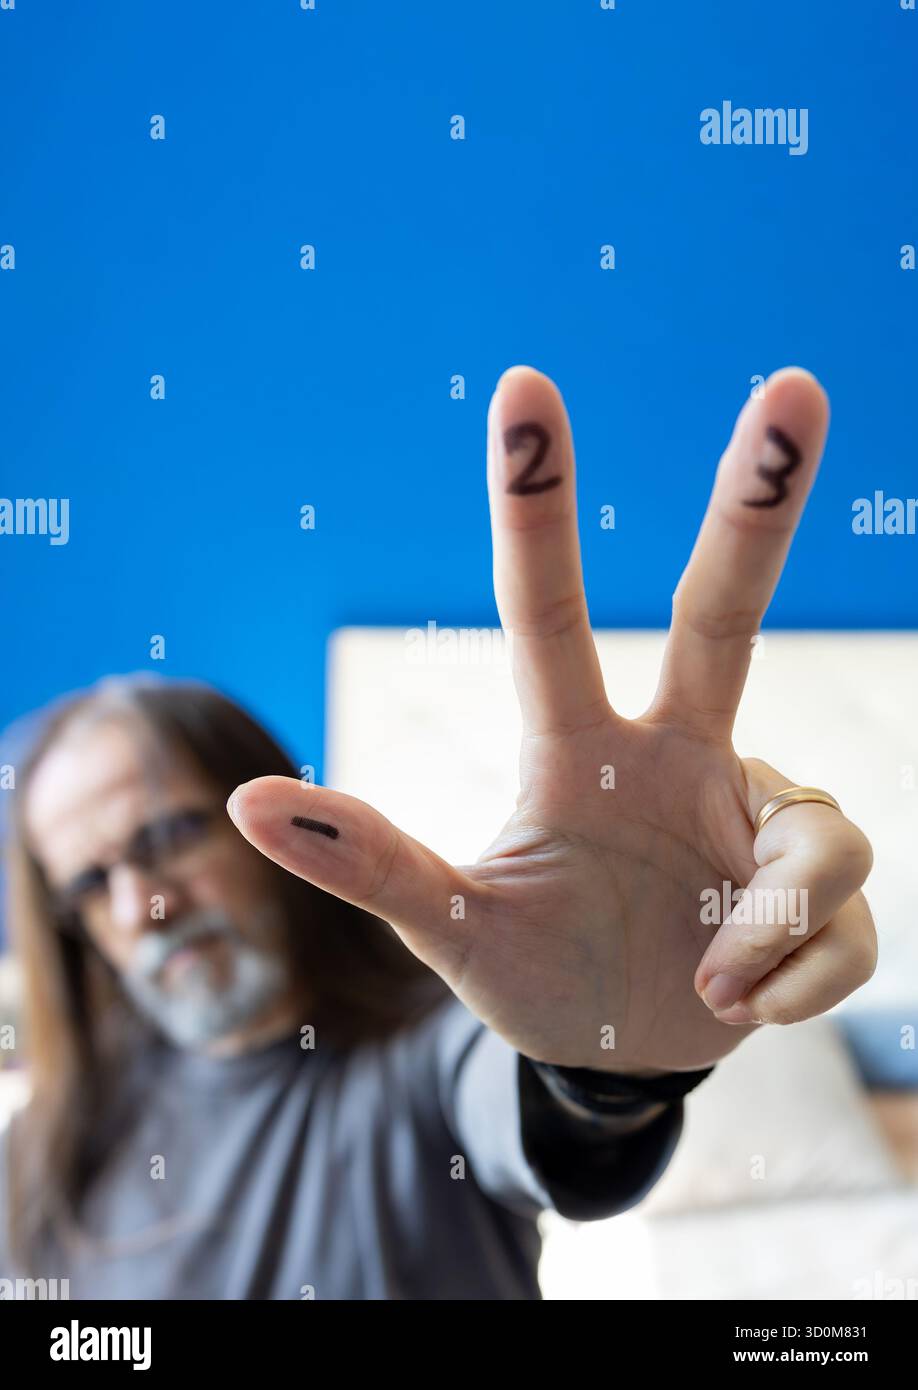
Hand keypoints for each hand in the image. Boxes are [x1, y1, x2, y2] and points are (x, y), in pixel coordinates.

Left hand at [227, 366, 876, 1073]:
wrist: (627, 1059)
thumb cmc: (536, 975)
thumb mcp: (451, 929)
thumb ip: (370, 863)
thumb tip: (243, 798)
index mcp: (581, 751)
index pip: (552, 615)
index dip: (538, 508)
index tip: (524, 385)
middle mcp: (680, 751)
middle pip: (725, 610)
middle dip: (758, 503)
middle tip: (795, 386)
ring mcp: (762, 811)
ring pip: (819, 833)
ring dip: (764, 926)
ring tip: (711, 987)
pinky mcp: (828, 884)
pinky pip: (844, 917)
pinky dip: (796, 977)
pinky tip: (749, 1003)